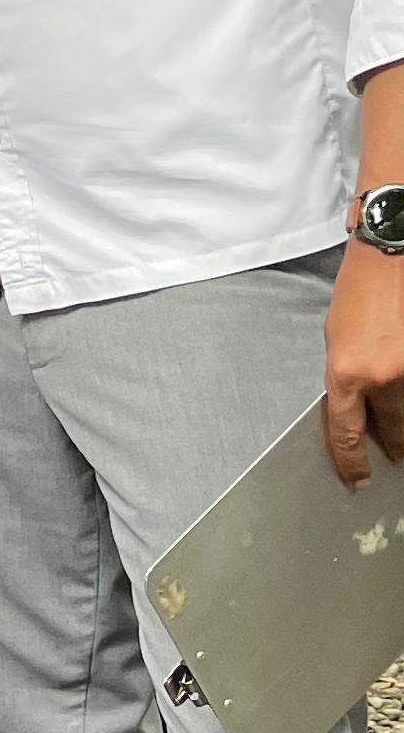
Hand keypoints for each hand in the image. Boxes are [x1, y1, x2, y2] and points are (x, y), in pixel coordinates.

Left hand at [323, 239, 403, 489]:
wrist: (391, 252)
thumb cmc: (358, 289)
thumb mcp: (336, 339)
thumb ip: (347, 377)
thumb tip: (359, 406)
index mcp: (346, 374)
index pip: (346, 433)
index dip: (351, 462)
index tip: (358, 480)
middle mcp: (382, 377)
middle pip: (392, 428)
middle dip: (394, 446)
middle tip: (395, 458)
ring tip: (403, 436)